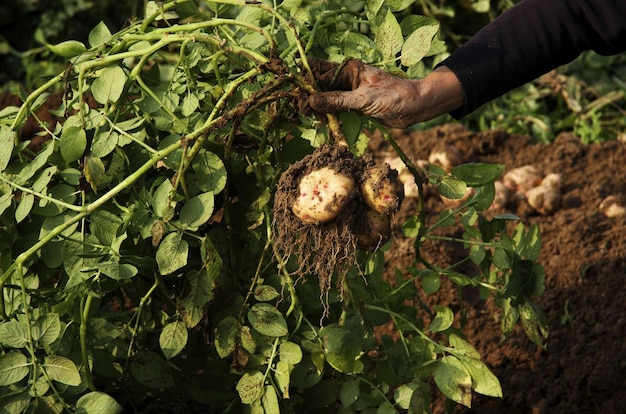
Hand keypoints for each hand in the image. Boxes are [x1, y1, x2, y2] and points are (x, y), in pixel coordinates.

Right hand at [308, 58, 463, 128]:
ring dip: (317, 108)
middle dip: (309, 97)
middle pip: (319, 85)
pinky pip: (335, 109)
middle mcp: (346, 78)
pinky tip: (320, 121)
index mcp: (349, 68)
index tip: (295, 95)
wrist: (415, 107)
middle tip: (300, 111)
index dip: (305, 83)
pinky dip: (327, 115)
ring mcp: (349, 91)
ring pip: (325, 98)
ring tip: (309, 117)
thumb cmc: (393, 97)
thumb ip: (337, 101)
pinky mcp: (353, 105)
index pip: (319, 72)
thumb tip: (311, 100)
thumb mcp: (363, 100)